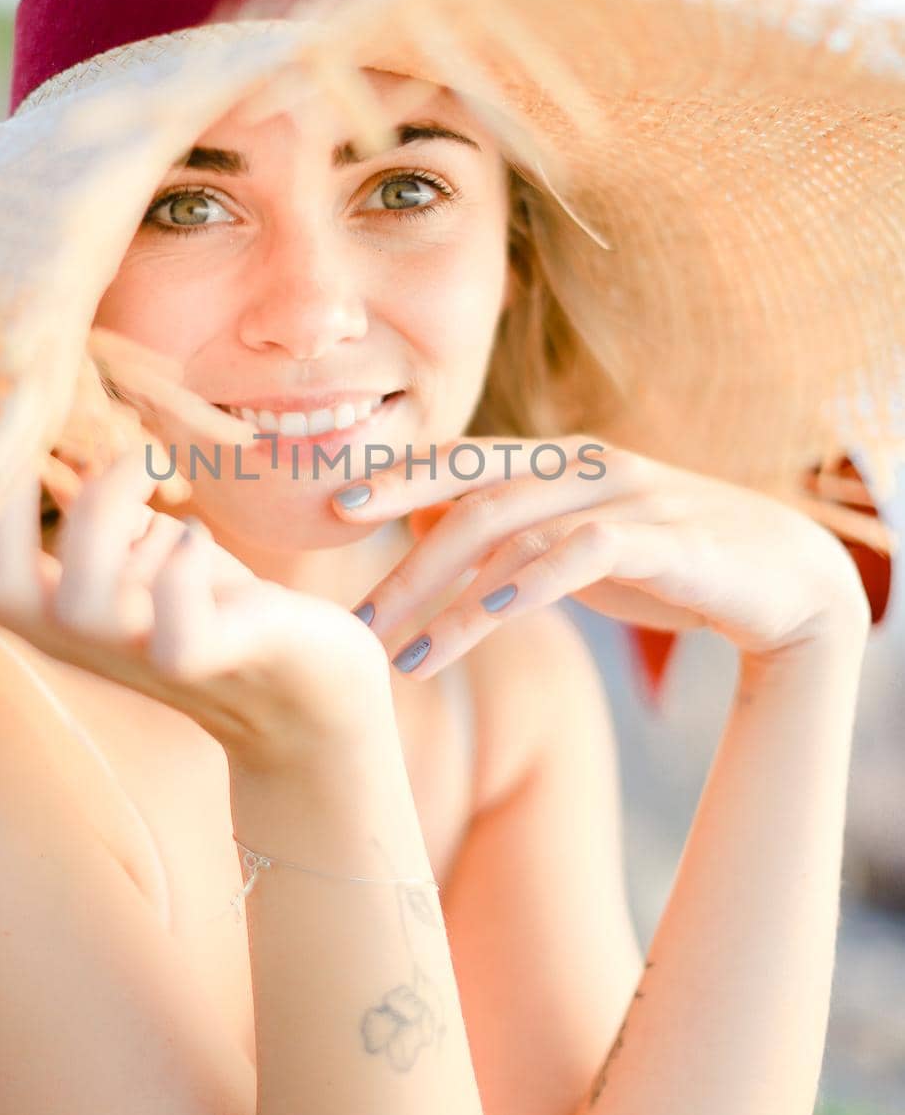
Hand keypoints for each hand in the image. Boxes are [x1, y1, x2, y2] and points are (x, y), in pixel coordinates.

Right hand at [0, 394, 394, 773]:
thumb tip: (40, 406)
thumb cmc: (207, 594)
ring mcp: (137, 656)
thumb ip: (81, 505)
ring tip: (150, 461)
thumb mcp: (129, 543)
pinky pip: (174, 621)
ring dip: (108, 504)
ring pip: (83, 594)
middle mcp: (73, 642)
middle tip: (31, 394)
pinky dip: (180, 564)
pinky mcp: (205, 658)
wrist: (300, 682)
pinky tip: (196, 534)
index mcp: (43, 610)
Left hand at [329, 435, 871, 679]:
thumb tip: (420, 524)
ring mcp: (625, 495)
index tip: (329, 507)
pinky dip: (524, 586)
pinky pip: (578, 554)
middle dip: (403, 559)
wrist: (785, 575)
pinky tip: (477, 625)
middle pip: (471, 498)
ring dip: (448, 597)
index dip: (394, 476)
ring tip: (400, 656)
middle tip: (352, 617)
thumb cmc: (667, 557)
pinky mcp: (663, 537)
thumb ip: (507, 526)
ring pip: (513, 530)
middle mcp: (583, 464)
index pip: (460, 459)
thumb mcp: (576, 537)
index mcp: (557, 458)